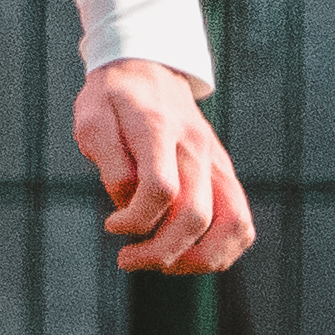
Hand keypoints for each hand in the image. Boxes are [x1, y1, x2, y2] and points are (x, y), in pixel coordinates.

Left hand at [76, 59, 255, 275]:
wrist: (148, 69)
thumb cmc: (112, 100)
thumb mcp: (92, 122)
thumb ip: (110, 164)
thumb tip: (128, 205)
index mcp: (159, 131)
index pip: (161, 189)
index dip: (135, 220)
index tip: (111, 226)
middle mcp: (196, 149)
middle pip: (195, 216)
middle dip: (160, 251)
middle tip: (127, 259)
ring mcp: (217, 163)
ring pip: (232, 225)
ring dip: (198, 259)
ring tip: (164, 264)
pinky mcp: (225, 175)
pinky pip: (242, 222)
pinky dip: (222, 250)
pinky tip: (189, 256)